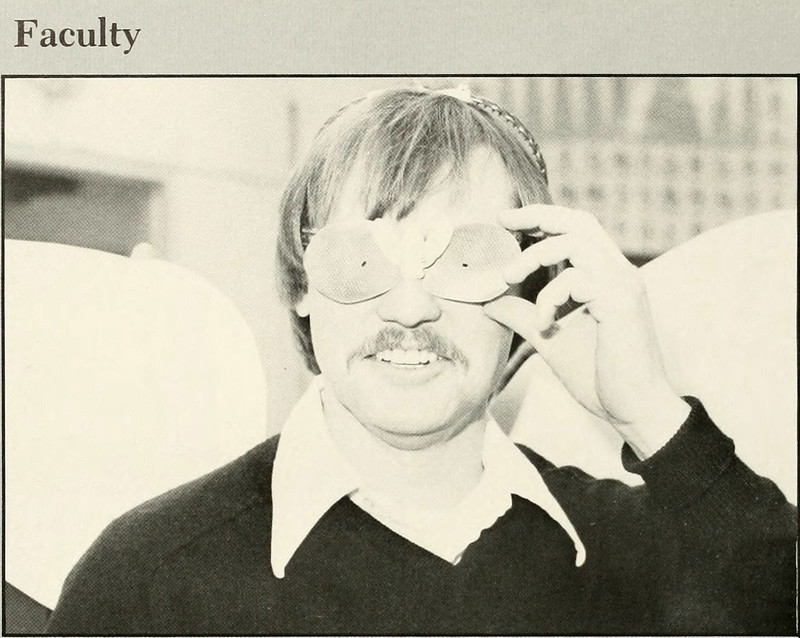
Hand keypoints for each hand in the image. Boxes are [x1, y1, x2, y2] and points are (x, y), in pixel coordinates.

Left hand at [484, 204, 688, 457]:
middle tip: (502, 221)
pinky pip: (578, 279)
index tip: (506, 220)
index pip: (576, 229)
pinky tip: (544, 324)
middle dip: (537, 215)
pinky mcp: (621, 302)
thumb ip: (522, 316)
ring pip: (576, 242)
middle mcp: (619, 272)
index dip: (542, 218)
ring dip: (534, 255)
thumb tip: (489, 302)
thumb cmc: (598, 376)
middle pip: (579, 221)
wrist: (635, 409)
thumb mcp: (549, 338)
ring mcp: (623, 284)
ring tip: (507, 277)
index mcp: (606, 276)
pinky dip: (550, 297)